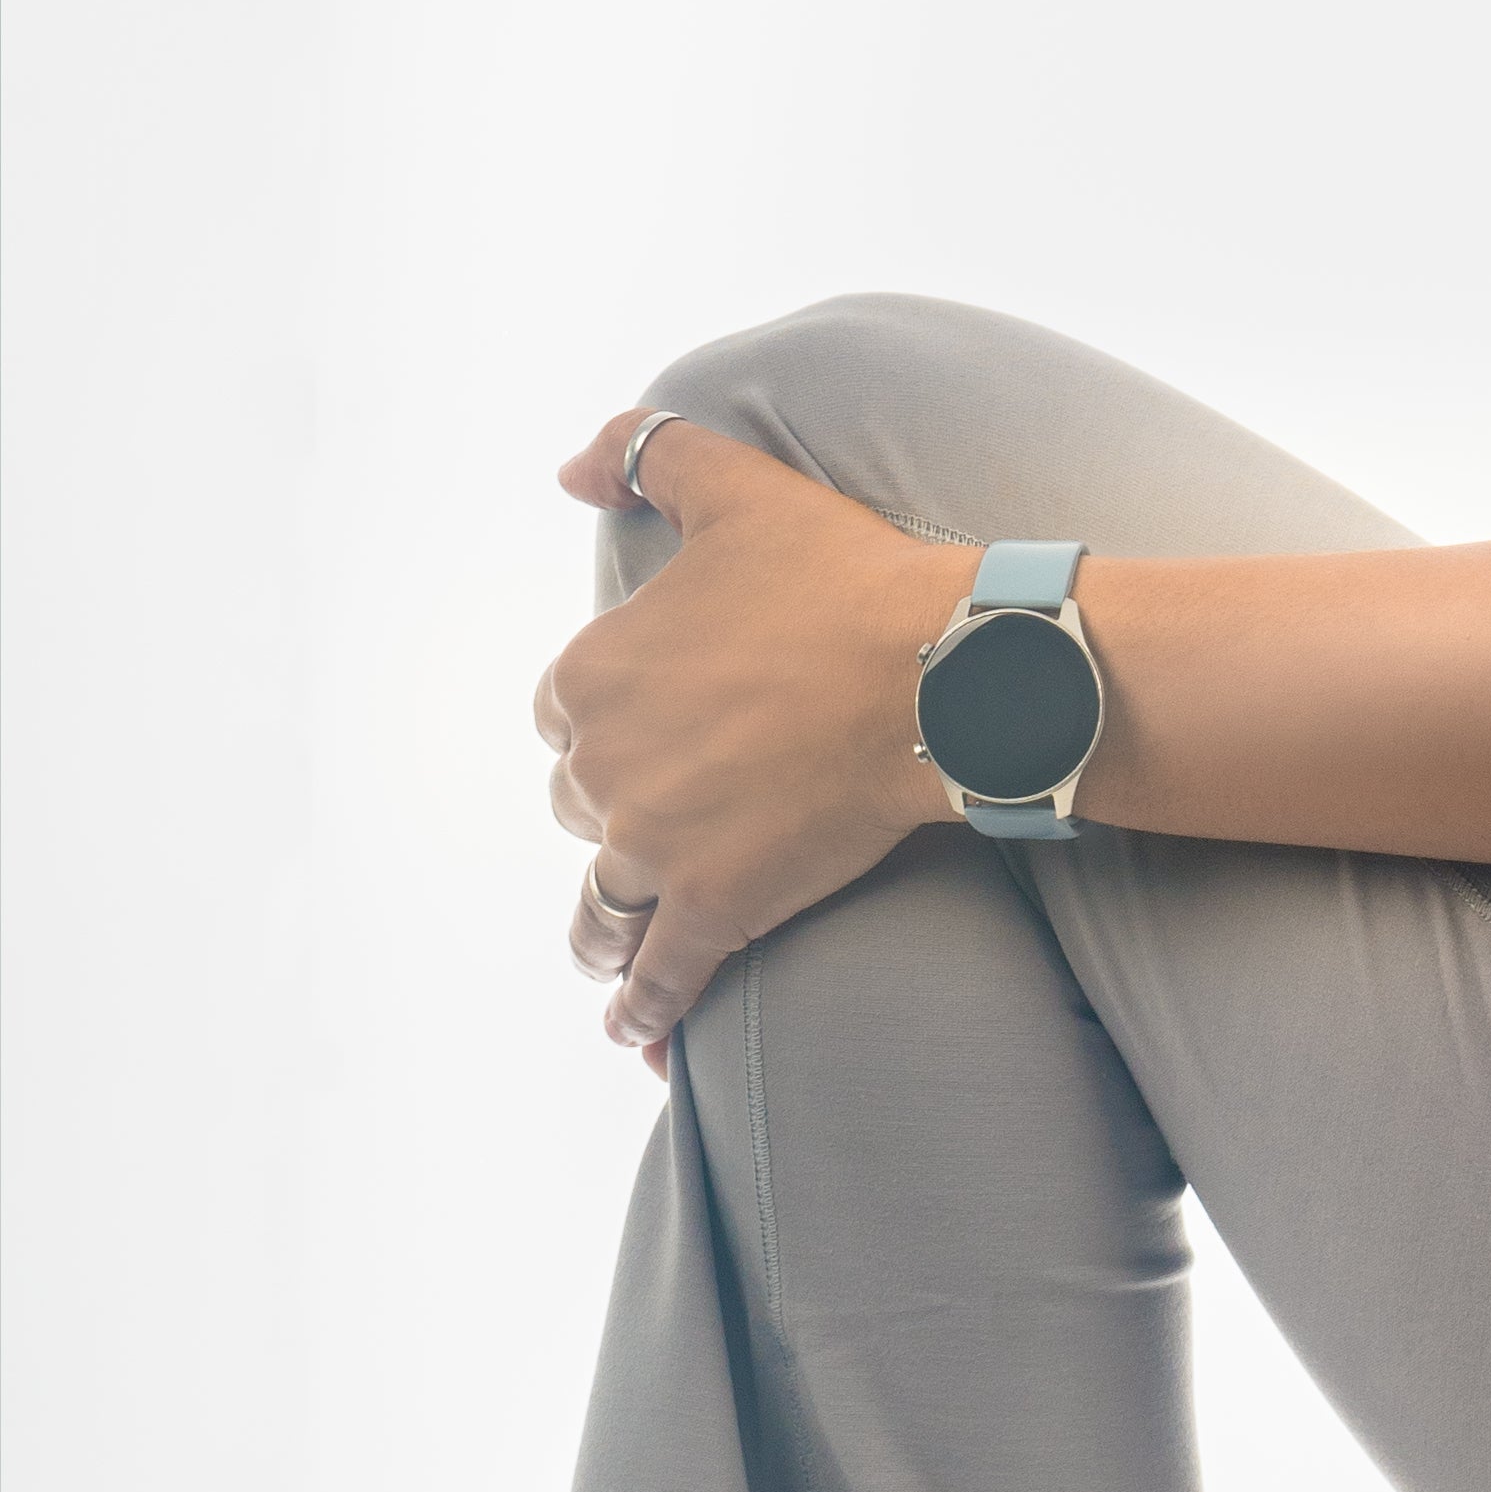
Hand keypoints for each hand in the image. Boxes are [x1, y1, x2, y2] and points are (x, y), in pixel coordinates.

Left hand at [537, 415, 970, 1061]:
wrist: (928, 676)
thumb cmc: (840, 575)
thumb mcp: (730, 482)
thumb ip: (641, 452)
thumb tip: (565, 469)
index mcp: (593, 669)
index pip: (562, 718)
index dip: (599, 732)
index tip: (638, 744)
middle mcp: (605, 764)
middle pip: (582, 810)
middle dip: (611, 820)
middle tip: (657, 836)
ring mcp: (655, 846)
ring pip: (602, 906)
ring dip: (603, 932)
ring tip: (609, 955)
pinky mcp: (714, 909)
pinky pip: (660, 976)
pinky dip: (643, 1012)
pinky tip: (634, 1039)